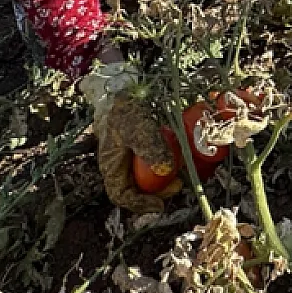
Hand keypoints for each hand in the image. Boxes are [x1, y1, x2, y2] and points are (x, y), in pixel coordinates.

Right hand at [80, 61, 176, 213]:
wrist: (121, 87)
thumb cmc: (125, 107)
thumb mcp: (138, 127)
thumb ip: (150, 147)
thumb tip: (166, 171)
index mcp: (111, 165)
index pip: (122, 195)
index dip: (140, 205)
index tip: (161, 205)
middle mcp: (119, 164)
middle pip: (136, 189)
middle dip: (157, 192)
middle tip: (178, 184)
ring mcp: (128, 156)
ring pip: (145, 177)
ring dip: (163, 179)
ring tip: (180, 172)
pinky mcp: (139, 147)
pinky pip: (151, 162)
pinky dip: (164, 163)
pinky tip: (176, 156)